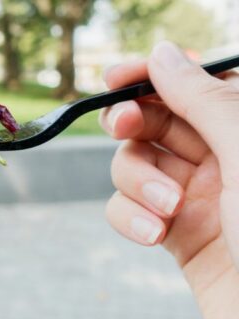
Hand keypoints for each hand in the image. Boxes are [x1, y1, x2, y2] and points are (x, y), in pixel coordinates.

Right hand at [101, 41, 238, 318]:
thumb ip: (204, 100)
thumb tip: (162, 54)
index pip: (197, 83)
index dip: (154, 75)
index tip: (116, 78)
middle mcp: (227, 159)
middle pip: (157, 121)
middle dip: (134, 124)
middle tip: (123, 129)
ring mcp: (201, 198)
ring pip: (137, 165)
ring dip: (137, 181)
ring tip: (166, 209)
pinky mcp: (178, 237)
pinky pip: (130, 211)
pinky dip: (129, 218)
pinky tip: (152, 235)